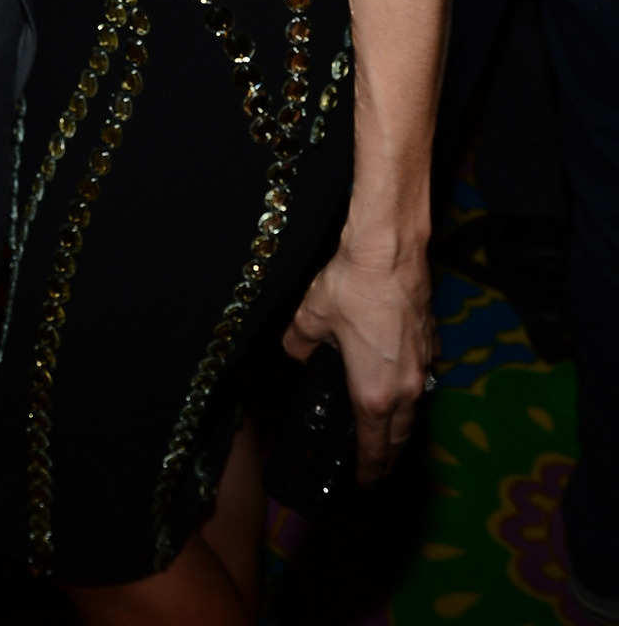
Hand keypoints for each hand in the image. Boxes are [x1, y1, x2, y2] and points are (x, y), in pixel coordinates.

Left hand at [283, 241, 433, 482]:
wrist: (389, 249)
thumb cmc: (350, 287)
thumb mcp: (309, 320)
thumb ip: (299, 347)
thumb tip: (298, 354)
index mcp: (374, 394)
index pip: (375, 448)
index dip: (369, 470)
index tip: (364, 482)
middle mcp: (406, 388)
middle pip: (399, 435)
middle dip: (386, 455)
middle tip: (375, 466)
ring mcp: (424, 364)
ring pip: (414, 407)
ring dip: (401, 422)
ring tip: (385, 427)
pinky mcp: (433, 340)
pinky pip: (422, 374)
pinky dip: (410, 385)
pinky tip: (396, 373)